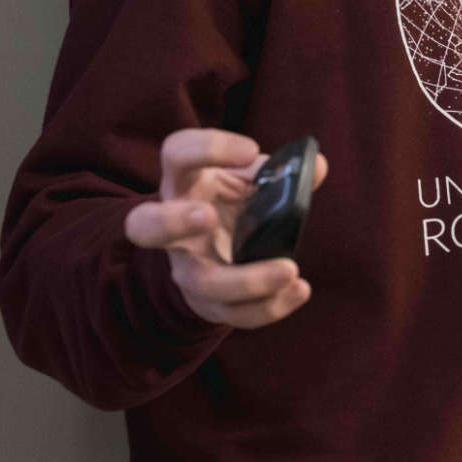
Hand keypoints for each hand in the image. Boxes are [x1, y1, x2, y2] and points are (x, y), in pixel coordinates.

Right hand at [123, 128, 330, 328]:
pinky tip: (299, 290)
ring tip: (289, 269)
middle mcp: (175, 228)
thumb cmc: (233, 201)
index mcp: (184, 183)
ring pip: (201, 282)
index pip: (177, 154)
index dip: (208, 148)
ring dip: (246, 280)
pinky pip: (235, 313)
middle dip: (171, 221)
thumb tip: (316, 166)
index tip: (251, 150)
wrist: (217, 248)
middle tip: (207, 215)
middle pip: (145, 226)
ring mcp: (189, 268)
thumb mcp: (251, 178)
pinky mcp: (209, 302)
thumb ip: (280, 171)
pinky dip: (270, 306)